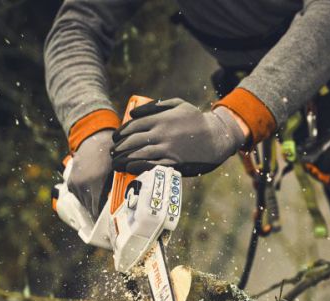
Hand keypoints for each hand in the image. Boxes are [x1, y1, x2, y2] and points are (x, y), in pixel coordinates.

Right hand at [68, 129, 113, 218]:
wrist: (94, 139)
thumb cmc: (111, 155)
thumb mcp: (118, 172)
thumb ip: (118, 189)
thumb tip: (126, 208)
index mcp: (95, 184)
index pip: (97, 212)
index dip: (104, 221)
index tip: (112, 226)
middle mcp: (82, 186)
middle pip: (91, 210)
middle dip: (100, 215)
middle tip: (111, 219)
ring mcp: (75, 185)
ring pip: (84, 205)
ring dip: (93, 206)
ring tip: (103, 207)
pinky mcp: (70, 183)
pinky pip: (78, 198)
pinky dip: (86, 199)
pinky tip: (95, 196)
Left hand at [111, 98, 246, 175]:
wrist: (217, 137)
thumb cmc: (197, 120)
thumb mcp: (178, 104)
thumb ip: (155, 106)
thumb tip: (133, 112)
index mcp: (161, 119)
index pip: (133, 126)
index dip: (121, 133)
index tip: (116, 139)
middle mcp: (161, 134)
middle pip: (133, 141)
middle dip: (119, 147)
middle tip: (113, 153)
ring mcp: (167, 149)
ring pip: (139, 154)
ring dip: (124, 159)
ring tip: (116, 163)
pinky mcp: (174, 162)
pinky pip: (151, 165)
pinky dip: (137, 166)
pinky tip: (129, 167)